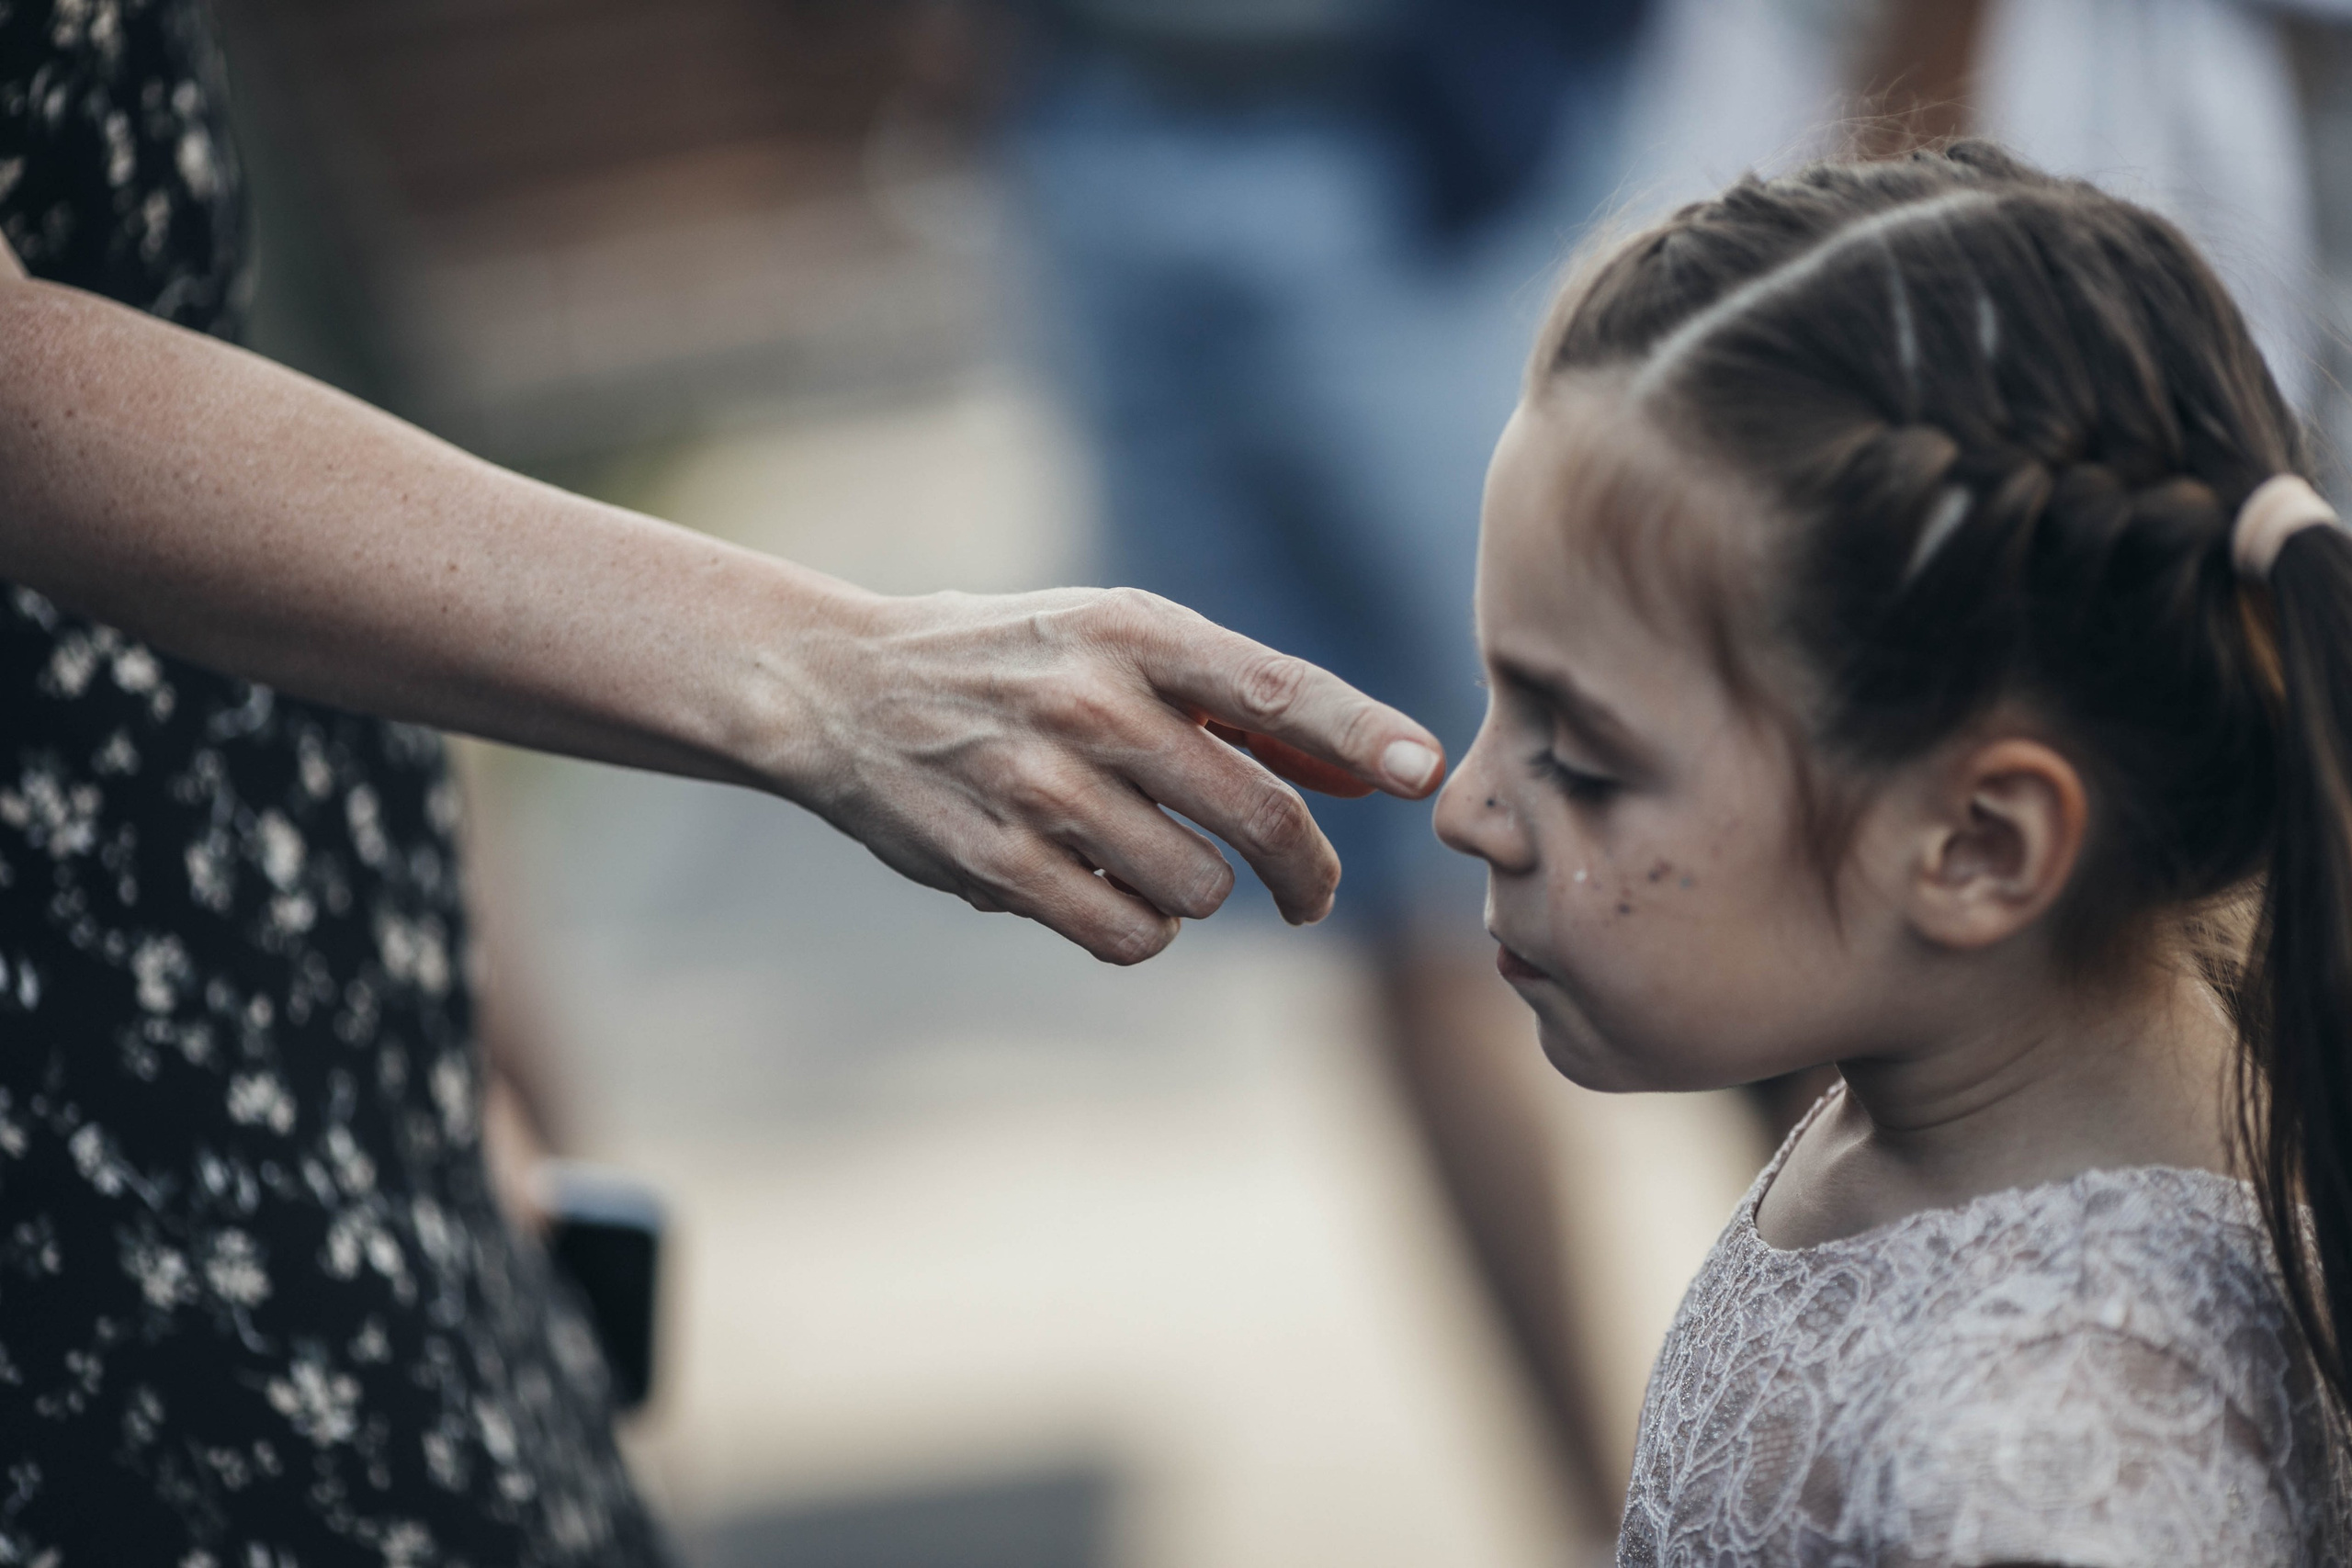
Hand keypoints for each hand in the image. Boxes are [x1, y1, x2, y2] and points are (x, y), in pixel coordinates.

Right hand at [778, 586, 1446, 963]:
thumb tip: (1366, 771)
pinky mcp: (999, 865)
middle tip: (1310, 895)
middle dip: (1306, 872)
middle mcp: (1092, 703)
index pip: (1275, 686)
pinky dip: (1143, 930)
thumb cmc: (1010, 662)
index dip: (1359, 732)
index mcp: (1132, 631)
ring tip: (1157, 863)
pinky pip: (1129, 936)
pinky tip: (1111, 893)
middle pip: (1257, 815)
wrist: (841, 689)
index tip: (1421, 771)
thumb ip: (1237, 705)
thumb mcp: (1115, 642)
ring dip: (1202, 895)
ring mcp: (1041, 786)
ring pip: (1199, 889)